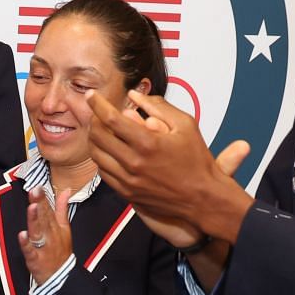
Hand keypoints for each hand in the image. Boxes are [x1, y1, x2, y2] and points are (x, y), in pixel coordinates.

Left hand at [19, 188, 71, 282]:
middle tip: (35, 191)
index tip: (39, 186)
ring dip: (34, 220)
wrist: (62, 277)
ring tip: (31, 207)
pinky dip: (26, 244)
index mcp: (55, 226)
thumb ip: (62, 208)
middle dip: (39, 204)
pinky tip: (22, 235)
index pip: (49, 210)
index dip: (43, 198)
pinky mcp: (35, 259)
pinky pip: (30, 251)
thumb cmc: (60, 251)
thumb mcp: (65, 228)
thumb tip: (65, 190)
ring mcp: (42, 247)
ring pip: (38, 231)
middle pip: (44, 218)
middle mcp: (49, 235)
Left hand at [85, 91, 251, 243]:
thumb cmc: (197, 162)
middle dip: (93, 120)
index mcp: (147, 144)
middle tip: (98, 113)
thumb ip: (158, 106)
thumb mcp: (185, 125)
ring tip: (102, 130)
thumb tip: (135, 96)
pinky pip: (103, 172)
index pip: (110, 118)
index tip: (91, 96)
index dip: (97, 103)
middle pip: (97, 136)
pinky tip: (110, 150)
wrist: (203, 198)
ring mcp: (128, 180)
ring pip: (96, 155)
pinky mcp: (127, 193)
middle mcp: (134, 163)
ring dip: (95, 139)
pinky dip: (102, 158)